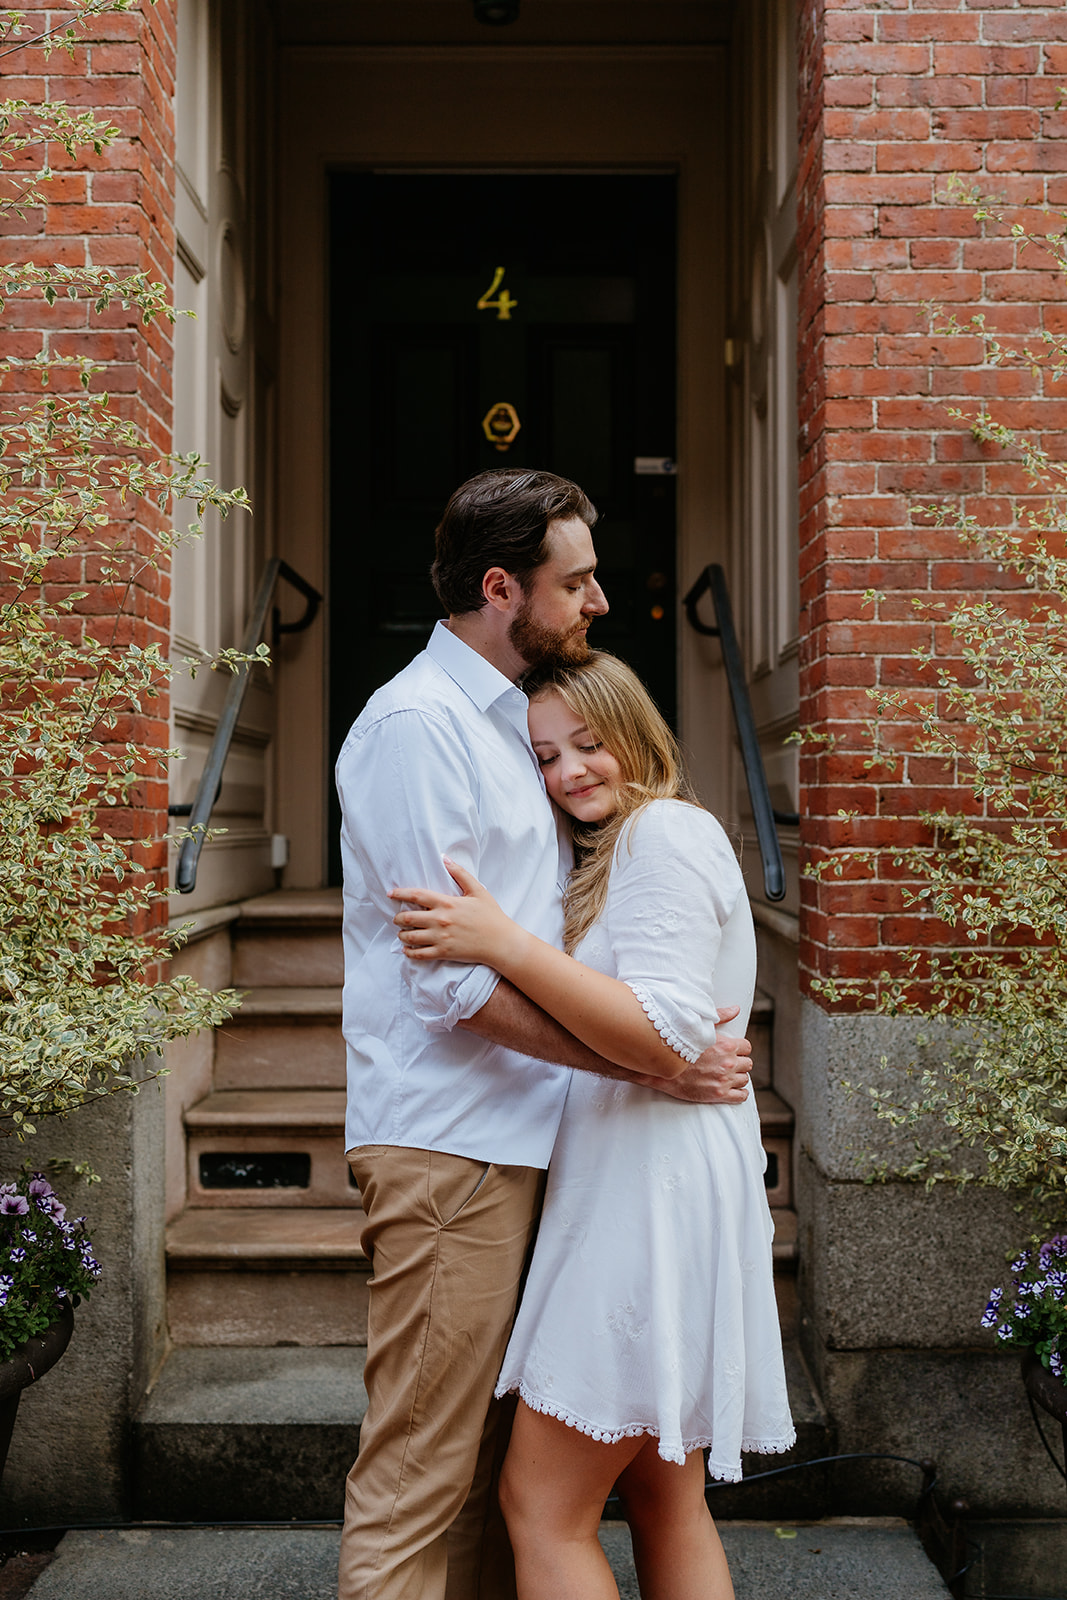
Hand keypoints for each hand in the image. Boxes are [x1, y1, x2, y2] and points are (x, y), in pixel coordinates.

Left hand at [389, 858, 519, 967]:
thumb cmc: (491, 916)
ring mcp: (441, 938)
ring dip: (402, 934)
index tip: (390, 893)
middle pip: (408, 918)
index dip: (400, 893)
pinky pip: (419, 954)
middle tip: (396, 918)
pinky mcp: (444, 952)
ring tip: (402, 933)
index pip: (416, 895)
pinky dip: (409, 952)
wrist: (501, 942)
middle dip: (398, 918)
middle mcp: (440, 920)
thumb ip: (460, 873)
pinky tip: (407, 949)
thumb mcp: (478, 890)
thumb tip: (445, 858)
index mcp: (447, 903)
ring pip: (410, 937)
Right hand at [642, 1006, 752, 1103]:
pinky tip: (733, 1090)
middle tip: (729, 1064)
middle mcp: (728, 1063)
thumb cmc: (678, 1046)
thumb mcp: (699, 1027)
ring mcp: (724, 1080)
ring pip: (744, 1079)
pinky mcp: (719, 1094)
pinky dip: (740, 1093)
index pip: (747, 1047)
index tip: (733, 1051)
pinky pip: (741, 1096)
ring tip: (727, 1076)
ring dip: (738, 1077)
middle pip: (747, 1064)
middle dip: (739, 1063)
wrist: (662, 1068)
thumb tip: (736, 1009)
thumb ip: (721, 1016)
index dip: (740, 1049)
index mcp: (726, 1046)